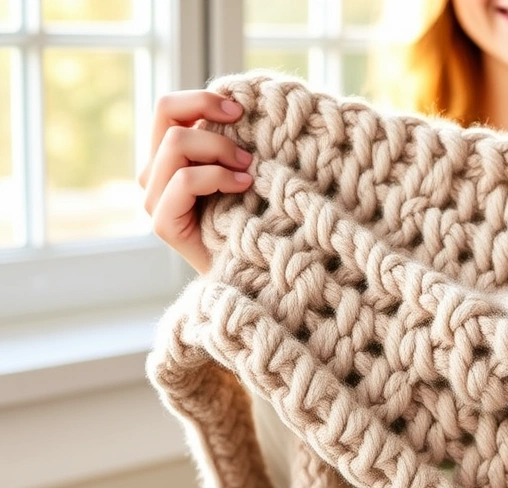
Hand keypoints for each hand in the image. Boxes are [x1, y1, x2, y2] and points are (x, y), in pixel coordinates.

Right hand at [137, 90, 252, 274]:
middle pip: (166, 114)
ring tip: (248, 169)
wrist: (252, 272)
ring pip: (175, 144)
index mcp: (169, 155)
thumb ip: (233, 140)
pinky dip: (217, 178)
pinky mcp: (163, 222)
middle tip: (247, 146)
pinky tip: (244, 186)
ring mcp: (155, 198)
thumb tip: (244, 103)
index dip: (202, 99)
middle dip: (211, 119)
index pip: (169, 108)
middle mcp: (155, 173)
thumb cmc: (255, 216)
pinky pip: (183, 181)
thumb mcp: (243, 167)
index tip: (239, 109)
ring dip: (219, 151)